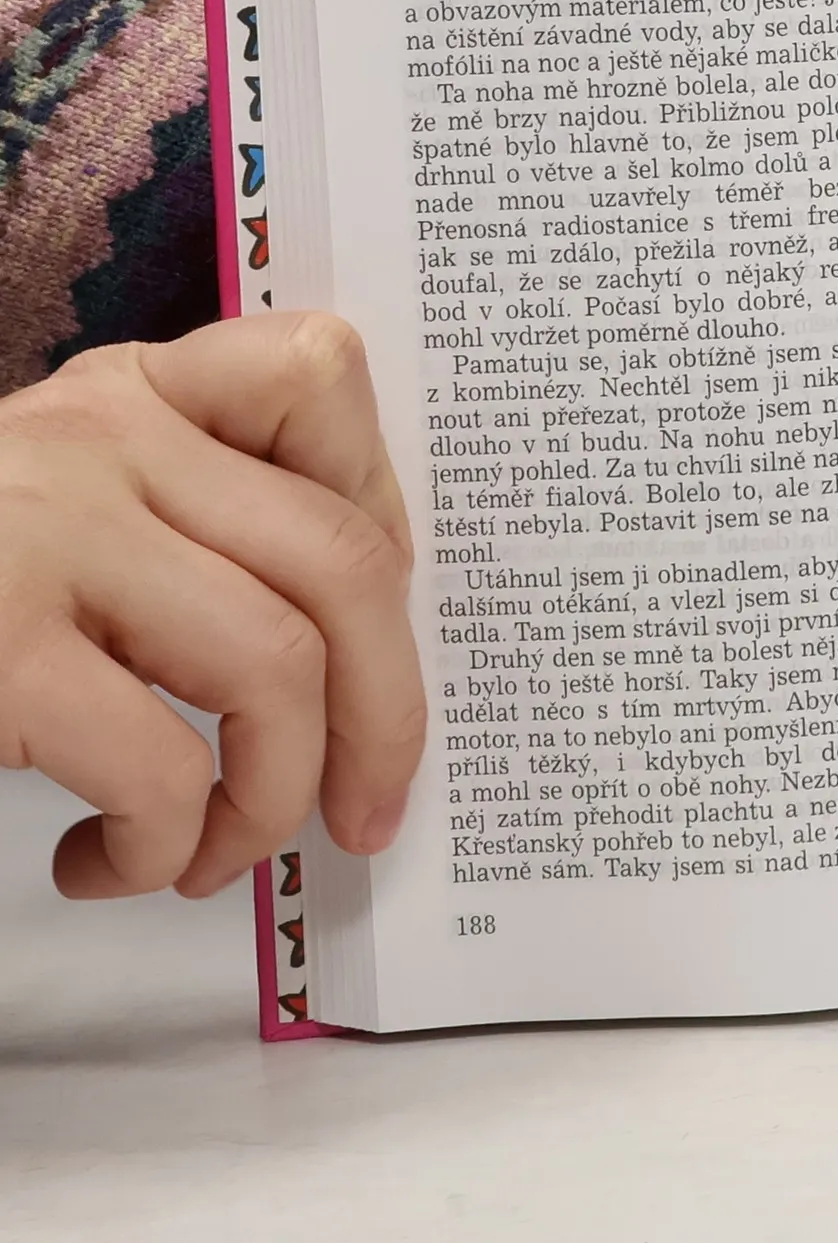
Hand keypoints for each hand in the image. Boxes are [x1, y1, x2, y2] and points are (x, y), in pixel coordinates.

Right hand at [0, 314, 425, 896]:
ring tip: (215, 853)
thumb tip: (365, 654)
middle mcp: (100, 434)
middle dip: (388, 715)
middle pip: (342, 559)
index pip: (317, 378)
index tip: (370, 630)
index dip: (387, 515)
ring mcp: (44, 531)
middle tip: (367, 814)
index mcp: (132, 392)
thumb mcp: (77, 508)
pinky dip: (170, 846)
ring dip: (272, 799)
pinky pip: (164, 766)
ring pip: (276, 667)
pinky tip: (113, 864)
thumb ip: (197, 526)